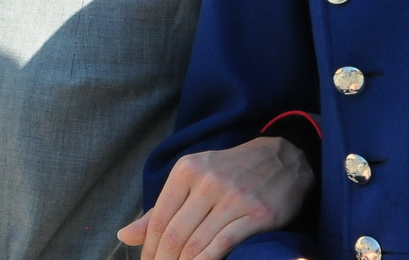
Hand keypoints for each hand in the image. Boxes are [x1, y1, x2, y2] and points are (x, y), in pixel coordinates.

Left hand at [118, 137, 312, 259]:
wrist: (283, 158)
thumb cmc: (232, 170)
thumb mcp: (194, 177)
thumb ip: (161, 208)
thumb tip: (124, 235)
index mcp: (187, 170)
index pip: (158, 219)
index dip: (148, 250)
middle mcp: (208, 182)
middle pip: (174, 235)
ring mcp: (233, 199)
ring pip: (196, 244)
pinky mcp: (256, 215)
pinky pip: (222, 246)